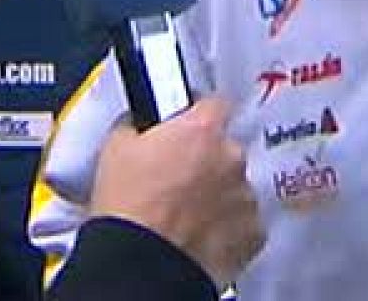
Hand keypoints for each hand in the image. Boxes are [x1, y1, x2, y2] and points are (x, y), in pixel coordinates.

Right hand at [87, 96, 264, 288]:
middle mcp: (231, 158)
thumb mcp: (115, 148)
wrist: (142, 265)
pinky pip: (243, 223)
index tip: (186, 124)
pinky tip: (199, 235)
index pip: (214, 103)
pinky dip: (227, 228)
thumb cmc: (128, 209)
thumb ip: (136, 124)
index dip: (197, 114)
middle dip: (205, 160)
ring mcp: (245, 196)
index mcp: (201, 130)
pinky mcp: (253, 234)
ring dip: (216, 195)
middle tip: (176, 179)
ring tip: (184, 214)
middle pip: (224, 149)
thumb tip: (139, 122)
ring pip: (235, 187)